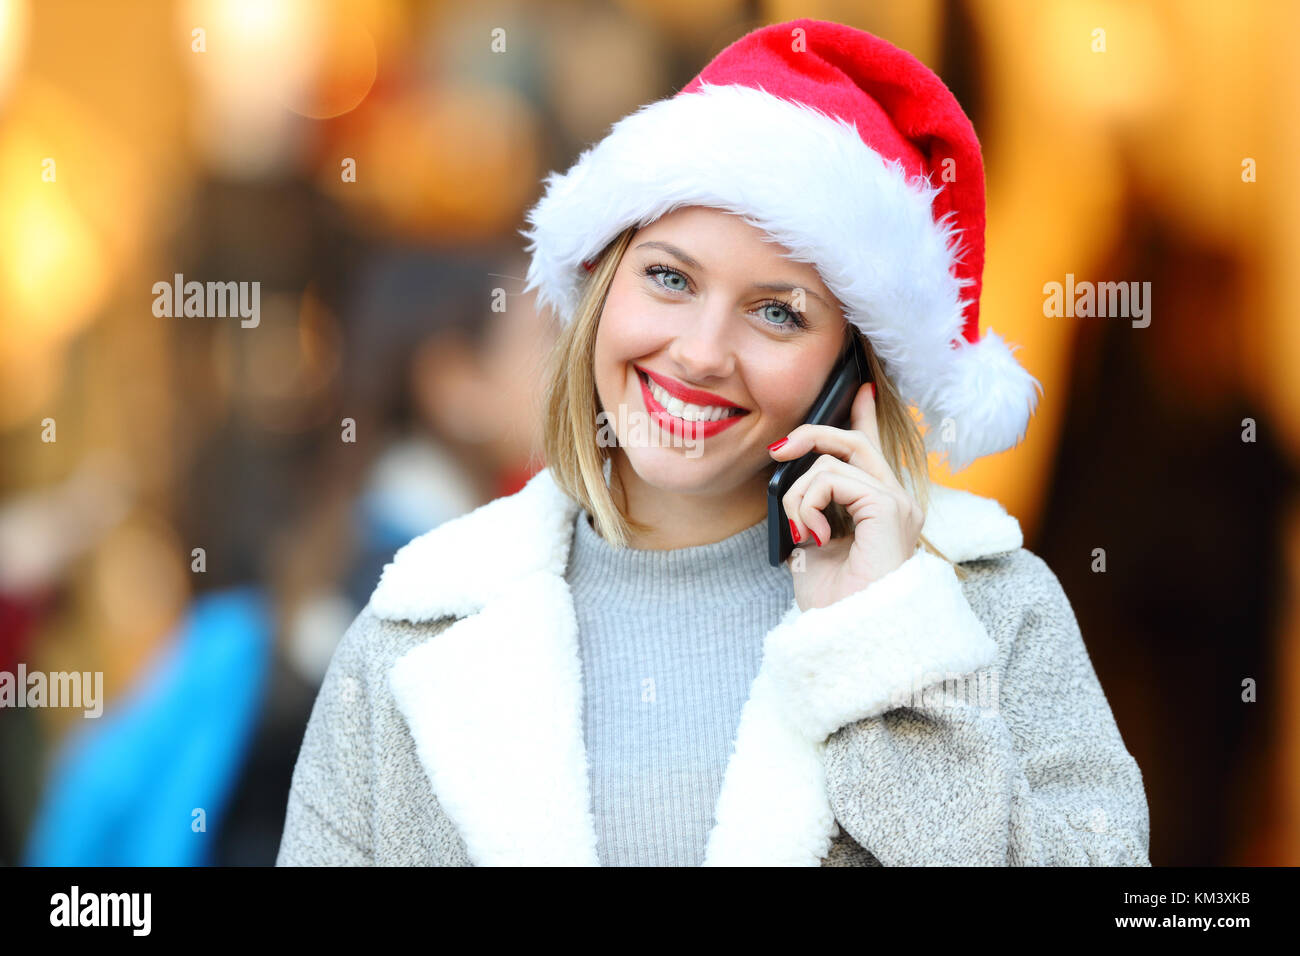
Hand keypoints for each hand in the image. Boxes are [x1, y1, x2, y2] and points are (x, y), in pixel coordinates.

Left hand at [768, 382, 924, 611]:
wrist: (849, 638)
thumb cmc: (835, 605)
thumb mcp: (812, 547)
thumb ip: (811, 510)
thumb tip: (793, 478)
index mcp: (881, 510)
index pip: (874, 451)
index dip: (864, 417)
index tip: (859, 390)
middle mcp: (897, 502)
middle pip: (854, 441)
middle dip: (812, 433)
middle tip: (777, 452)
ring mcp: (897, 503)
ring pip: (833, 458)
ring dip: (798, 494)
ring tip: (802, 532)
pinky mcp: (888, 508)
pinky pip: (832, 478)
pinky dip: (809, 504)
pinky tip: (815, 536)